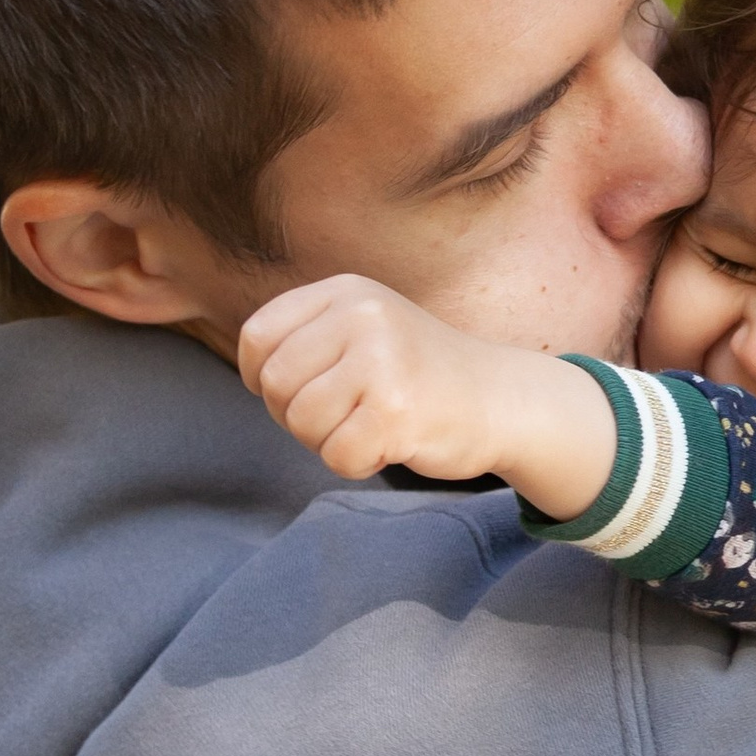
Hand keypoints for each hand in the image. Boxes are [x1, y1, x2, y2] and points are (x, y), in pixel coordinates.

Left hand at [236, 277, 617, 515]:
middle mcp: (362, 317)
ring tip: (370, 425)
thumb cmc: (420, 374)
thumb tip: (252, 370)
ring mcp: (381, 361)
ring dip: (328, 442)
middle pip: (276, 385)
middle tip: (344, 415)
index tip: (303, 390)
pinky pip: (336, 456)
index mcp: (346, 292)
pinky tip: (390, 443)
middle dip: (297, 416)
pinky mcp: (396, 411)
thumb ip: (308, 336)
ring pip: (302, 424)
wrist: (503, 399)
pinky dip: (357, 463)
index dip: (264, 378)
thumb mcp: (364, 327)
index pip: (258, 337)